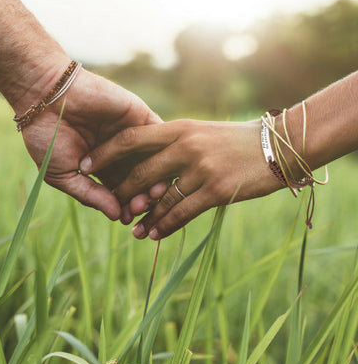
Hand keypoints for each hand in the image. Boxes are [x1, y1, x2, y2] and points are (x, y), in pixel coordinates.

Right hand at [18, 66, 165, 219]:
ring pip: (153, 161)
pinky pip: (158, 136)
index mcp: (102, 167)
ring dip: (155, 178)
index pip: (122, 192)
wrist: (45, 96)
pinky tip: (161, 169)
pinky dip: (162, 152)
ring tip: (152, 194)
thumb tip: (116, 217)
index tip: (127, 219)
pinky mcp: (140, 116)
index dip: (125, 206)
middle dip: (142, 196)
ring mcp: (132, 134)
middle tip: (141, 208)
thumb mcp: (63, 174)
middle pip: (140, 180)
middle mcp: (120, 153)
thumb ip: (90, 195)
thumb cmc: (47, 137)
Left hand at [80, 119, 282, 238]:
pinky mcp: (217, 190)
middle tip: (113, 208)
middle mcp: (186, 146)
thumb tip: (148, 161)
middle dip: (122, 193)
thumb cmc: (235, 140)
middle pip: (141, 173)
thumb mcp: (201, 132)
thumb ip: (174, 143)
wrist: (277, 145)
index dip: (105, 153)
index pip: (131, 139)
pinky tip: (154, 235)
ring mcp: (201, 168)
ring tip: (132, 230)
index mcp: (179, 128)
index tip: (87, 165)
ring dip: (144, 217)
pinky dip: (165, 226)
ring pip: (160, 198)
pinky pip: (182, 213)